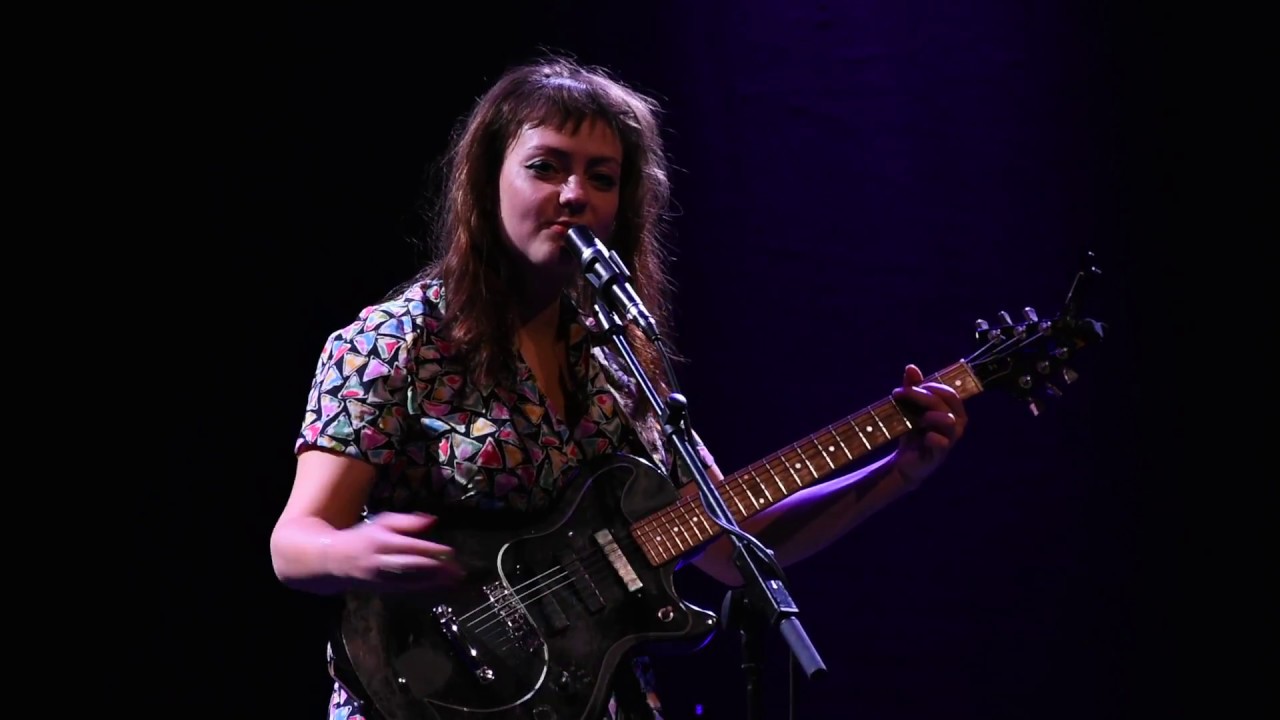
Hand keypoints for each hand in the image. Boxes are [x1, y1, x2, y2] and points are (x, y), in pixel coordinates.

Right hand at [328, 512, 464, 591]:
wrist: (335, 561)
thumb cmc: (363, 537)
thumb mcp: (382, 522)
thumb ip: (407, 521)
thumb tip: (433, 520)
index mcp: (383, 541)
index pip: (412, 547)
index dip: (432, 550)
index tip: (451, 552)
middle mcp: (382, 561)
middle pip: (413, 565)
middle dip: (437, 569)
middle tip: (458, 571)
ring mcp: (382, 577)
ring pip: (411, 579)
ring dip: (434, 581)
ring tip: (453, 580)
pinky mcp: (382, 589)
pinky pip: (405, 588)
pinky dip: (423, 587)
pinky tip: (436, 586)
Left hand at [890, 363, 967, 488]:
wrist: (905, 460)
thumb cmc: (912, 430)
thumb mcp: (910, 406)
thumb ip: (913, 387)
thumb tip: (911, 367)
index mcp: (953, 410)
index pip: (949, 392)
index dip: (930, 386)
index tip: (906, 387)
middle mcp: (957, 424)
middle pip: (947, 401)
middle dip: (922, 395)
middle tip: (899, 394)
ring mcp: (950, 440)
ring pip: (949, 420)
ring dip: (929, 414)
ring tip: (915, 418)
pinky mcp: (939, 454)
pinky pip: (941, 442)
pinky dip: (930, 436)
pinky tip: (921, 436)